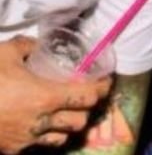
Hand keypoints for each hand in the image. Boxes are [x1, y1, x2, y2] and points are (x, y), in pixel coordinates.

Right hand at [0, 35, 111, 153]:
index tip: (105, 81)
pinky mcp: (13, 150)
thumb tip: (37, 44)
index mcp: (46, 97)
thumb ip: (27, 45)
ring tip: (66, 110)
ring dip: (68, 124)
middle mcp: (42, 122)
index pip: (86, 97)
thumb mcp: (7, 51)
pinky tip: (41, 123)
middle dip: (86, 109)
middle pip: (80, 121)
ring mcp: (27, 140)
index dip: (100, 89)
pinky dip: (47, 135)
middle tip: (86, 95)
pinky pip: (40, 146)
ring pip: (62, 138)